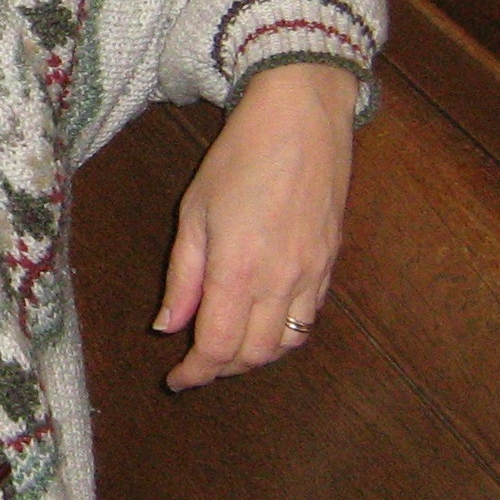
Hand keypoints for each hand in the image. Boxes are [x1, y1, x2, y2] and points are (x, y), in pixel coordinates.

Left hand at [155, 62, 359, 391]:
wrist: (302, 118)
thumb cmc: (239, 158)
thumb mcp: (193, 214)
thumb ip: (183, 277)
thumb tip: (167, 326)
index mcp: (239, 271)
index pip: (218, 347)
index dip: (196, 373)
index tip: (177, 381)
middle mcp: (282, 281)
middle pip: (255, 355)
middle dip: (223, 368)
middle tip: (196, 361)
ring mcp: (313, 274)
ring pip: (286, 343)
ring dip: (255, 356)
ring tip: (227, 345)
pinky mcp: (332, 263)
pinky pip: (308, 318)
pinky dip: (282, 333)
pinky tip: (261, 320)